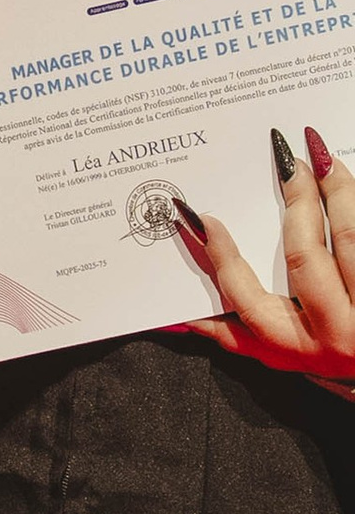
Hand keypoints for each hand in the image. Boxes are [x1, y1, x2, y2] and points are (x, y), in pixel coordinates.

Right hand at [166, 123, 354, 391]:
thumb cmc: (331, 358)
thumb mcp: (279, 355)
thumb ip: (233, 336)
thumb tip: (176, 319)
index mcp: (289, 348)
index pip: (243, 297)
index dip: (221, 254)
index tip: (201, 215)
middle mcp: (329, 335)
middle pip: (304, 257)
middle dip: (296, 200)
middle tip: (286, 161)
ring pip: (351, 239)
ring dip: (338, 191)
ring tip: (323, 156)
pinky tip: (348, 178)